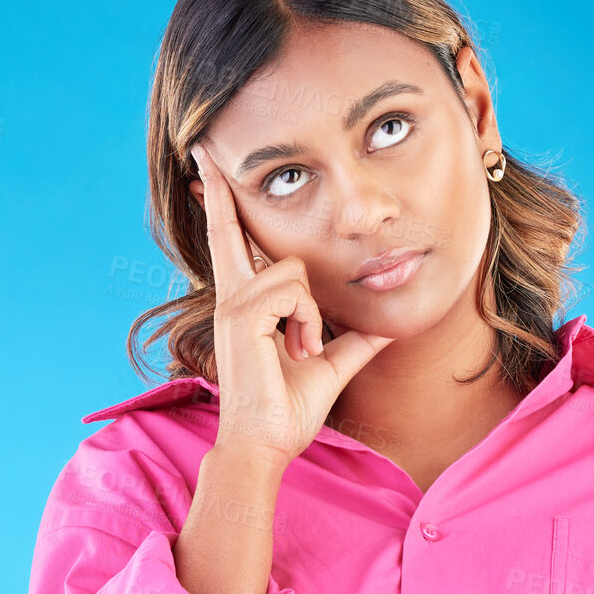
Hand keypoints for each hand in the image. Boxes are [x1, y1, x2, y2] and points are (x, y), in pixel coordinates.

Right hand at [189, 141, 392, 462]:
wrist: (267, 443)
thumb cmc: (288, 411)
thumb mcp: (330, 368)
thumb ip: (354, 342)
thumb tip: (387, 327)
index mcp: (246, 305)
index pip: (236, 248)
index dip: (226, 211)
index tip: (212, 176)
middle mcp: (233, 298)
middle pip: (229, 231)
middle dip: (222, 190)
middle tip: (206, 149)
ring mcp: (232, 304)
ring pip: (292, 271)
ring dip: (311, 314)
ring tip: (303, 350)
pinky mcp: (240, 315)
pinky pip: (293, 291)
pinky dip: (306, 321)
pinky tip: (298, 349)